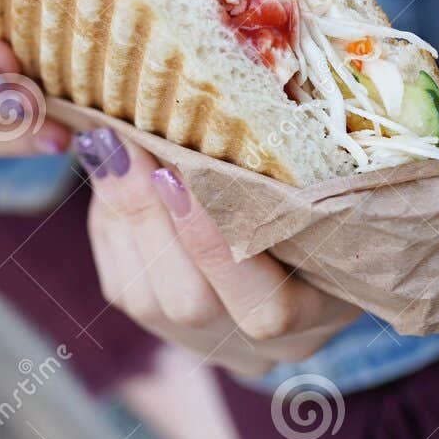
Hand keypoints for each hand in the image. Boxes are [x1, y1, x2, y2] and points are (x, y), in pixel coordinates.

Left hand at [80, 127, 358, 374]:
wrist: (310, 230)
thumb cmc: (328, 182)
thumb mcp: (328, 173)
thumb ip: (286, 155)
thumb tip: (220, 93)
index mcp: (324, 311)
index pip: (269, 307)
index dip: (215, 244)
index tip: (180, 170)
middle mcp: (266, 345)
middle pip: (191, 304)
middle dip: (150, 218)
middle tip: (127, 144)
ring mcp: (211, 343)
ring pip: (145, 300)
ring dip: (122, 214)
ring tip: (111, 145)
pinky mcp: (161, 330)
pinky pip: (121, 285)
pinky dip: (110, 224)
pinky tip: (111, 172)